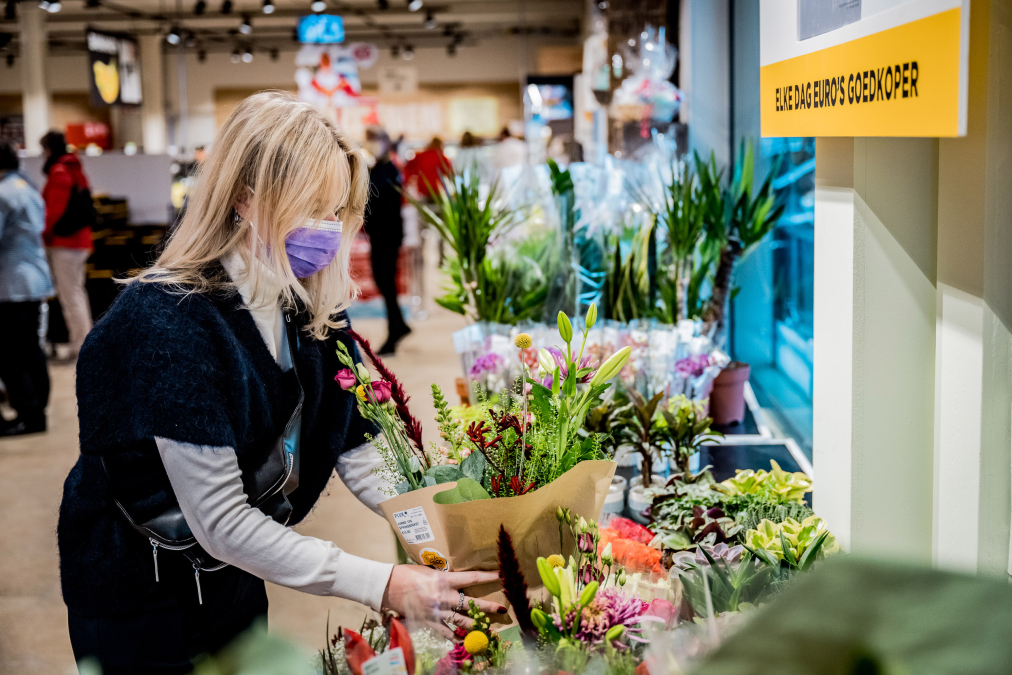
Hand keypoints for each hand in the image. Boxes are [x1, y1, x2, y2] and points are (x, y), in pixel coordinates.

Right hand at [382, 565, 503, 639]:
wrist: (388, 586)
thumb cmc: (407, 573)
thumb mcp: (429, 570)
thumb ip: (444, 576)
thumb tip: (456, 578)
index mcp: (445, 580)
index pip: (472, 578)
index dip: (488, 577)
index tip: (501, 576)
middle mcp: (444, 597)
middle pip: (471, 603)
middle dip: (487, 607)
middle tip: (501, 609)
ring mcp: (437, 611)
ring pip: (461, 621)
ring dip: (475, 625)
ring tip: (487, 628)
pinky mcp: (429, 621)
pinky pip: (445, 632)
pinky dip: (454, 638)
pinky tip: (463, 642)